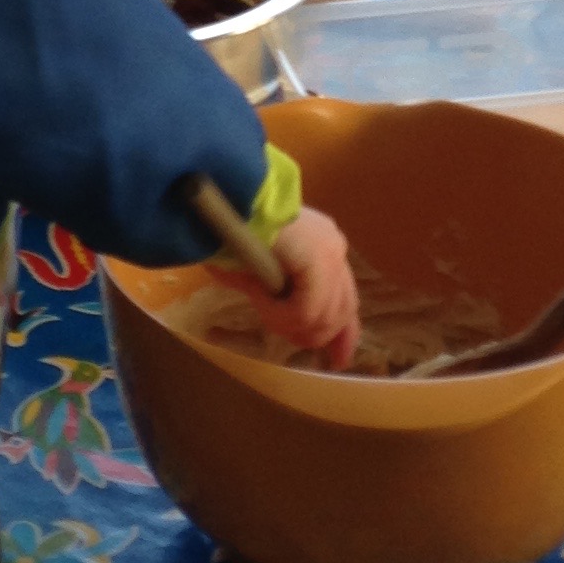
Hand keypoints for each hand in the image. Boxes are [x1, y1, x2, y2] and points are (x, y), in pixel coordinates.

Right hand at [214, 208, 359, 371]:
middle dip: (314, 334)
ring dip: (285, 322)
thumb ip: (284, 300)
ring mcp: (329, 252)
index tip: (336, 361)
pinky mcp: (317, 260)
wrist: (218, 201)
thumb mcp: (261, 275)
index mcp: (323, 248)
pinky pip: (306, 311)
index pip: (345, 299)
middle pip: (341, 312)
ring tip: (258, 302)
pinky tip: (259, 298)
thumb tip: (301, 332)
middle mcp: (334, 247)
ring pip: (322, 317)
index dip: (342, 334)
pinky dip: (279, 315)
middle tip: (286, 336)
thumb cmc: (227, 232)